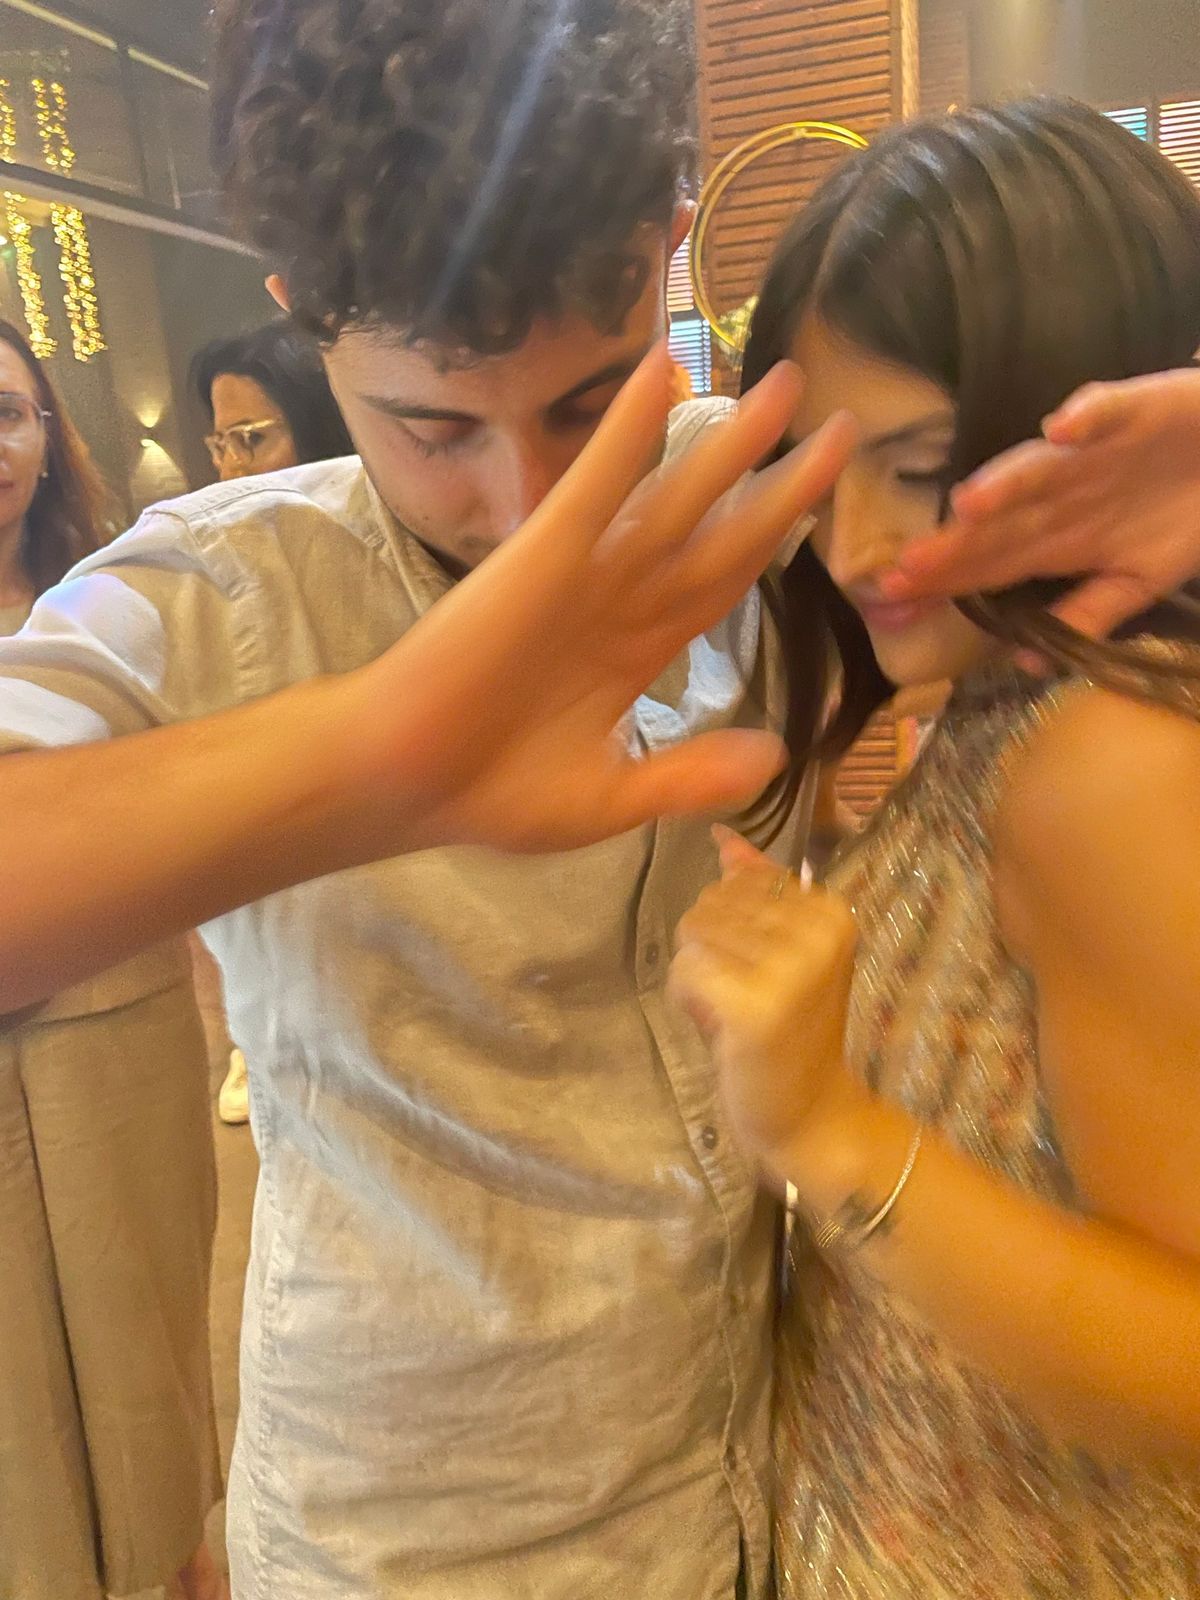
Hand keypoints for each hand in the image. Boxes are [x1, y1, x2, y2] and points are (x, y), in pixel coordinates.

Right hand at [351, 345, 855, 852]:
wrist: (410, 785)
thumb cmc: (494, 792)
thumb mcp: (612, 799)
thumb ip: (688, 775)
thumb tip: (773, 758)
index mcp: (640, 651)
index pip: (725, 582)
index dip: (777, 538)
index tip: (824, 496)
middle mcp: (624, 600)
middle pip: (723, 530)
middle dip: (782, 480)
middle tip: (845, 424)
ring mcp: (589, 573)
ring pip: (678, 496)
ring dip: (732, 441)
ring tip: (787, 383)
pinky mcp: (545, 555)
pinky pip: (597, 484)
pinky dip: (628, 430)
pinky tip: (662, 372)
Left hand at [670, 829, 859, 1176]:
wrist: (812, 1112)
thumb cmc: (791, 1029)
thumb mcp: (784, 948)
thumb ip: (756, 889)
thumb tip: (721, 834)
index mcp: (831, 909)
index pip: (737, 879)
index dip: (731, 925)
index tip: (763, 969)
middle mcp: (817, 931)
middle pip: (709, 904)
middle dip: (710, 951)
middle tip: (745, 997)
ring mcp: (789, 968)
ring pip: (692, 935)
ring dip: (697, 976)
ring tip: (732, 1012)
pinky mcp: (754, 1005)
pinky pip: (684, 970)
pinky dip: (687, 999)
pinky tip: (718, 1026)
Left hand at [880, 367, 1199, 640]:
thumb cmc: (1178, 515)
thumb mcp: (1137, 581)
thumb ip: (1087, 616)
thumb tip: (1025, 662)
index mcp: (1057, 538)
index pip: (989, 565)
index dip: (946, 584)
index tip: (897, 604)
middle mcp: (1059, 494)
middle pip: (998, 524)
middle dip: (953, 547)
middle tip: (905, 569)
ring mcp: (1088, 452)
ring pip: (1038, 469)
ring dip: (1004, 484)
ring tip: (968, 505)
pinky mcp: (1129, 409)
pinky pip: (1104, 411)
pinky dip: (1085, 417)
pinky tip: (1062, 429)